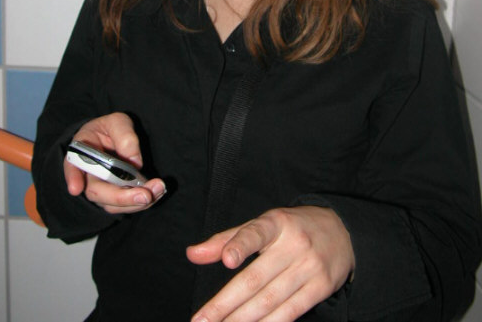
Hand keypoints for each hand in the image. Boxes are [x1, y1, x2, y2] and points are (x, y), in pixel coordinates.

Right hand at [63, 112, 165, 213]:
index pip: (71, 166)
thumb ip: (124, 135)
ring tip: (158, 188)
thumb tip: (134, 161)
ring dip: (136, 202)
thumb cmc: (110, 129)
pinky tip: (157, 192)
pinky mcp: (115, 196)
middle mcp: (87, 175)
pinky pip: (125, 205)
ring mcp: (100, 189)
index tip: (76, 188)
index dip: (73, 177)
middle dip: (121, 197)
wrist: (114, 138)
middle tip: (145, 194)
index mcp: (80, 152)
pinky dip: (141, 202)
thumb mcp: (117, 122)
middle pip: (96, 192)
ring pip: (112, 204)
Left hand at [187, 206, 354, 321]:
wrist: (343, 233)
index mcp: (276, 223)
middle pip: (256, 278)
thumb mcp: (263, 225)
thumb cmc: (292, 229)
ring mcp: (308, 267)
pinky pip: (291, 311)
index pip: (256, 232)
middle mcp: (293, 244)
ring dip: (242, 320)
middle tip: (202, 320)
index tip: (227, 260)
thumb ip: (227, 239)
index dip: (241, 245)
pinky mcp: (321, 288)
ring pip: (270, 300)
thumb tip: (192, 254)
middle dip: (225, 303)